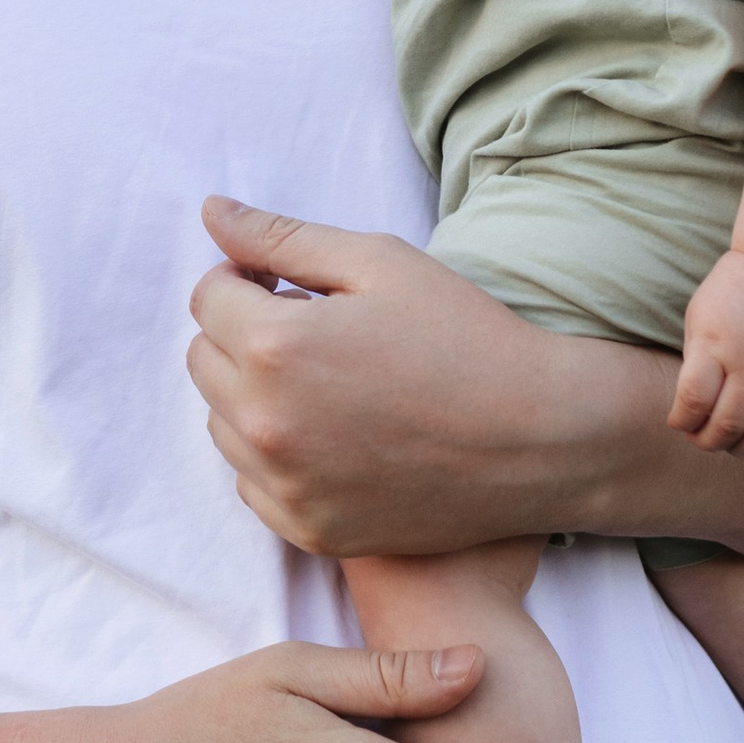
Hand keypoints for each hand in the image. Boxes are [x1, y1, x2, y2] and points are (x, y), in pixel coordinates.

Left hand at [188, 197, 638, 557]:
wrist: (539, 440)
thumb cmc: (465, 338)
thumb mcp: (380, 262)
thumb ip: (282, 237)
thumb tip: (211, 212)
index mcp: (275, 346)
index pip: (209, 296)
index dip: (248, 278)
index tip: (294, 285)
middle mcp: (265, 423)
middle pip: (204, 360)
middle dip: (244, 334)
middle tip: (317, 329)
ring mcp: (285, 486)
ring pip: (222, 424)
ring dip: (254, 395)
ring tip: (330, 383)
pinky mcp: (309, 530)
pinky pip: (252, 483)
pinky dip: (277, 457)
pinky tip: (336, 435)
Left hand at [668, 250, 743, 453]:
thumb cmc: (731, 293)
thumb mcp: (699, 319)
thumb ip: (696, 364)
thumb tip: (693, 412)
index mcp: (715, 344)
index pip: (694, 400)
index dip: (681, 421)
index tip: (679, 421)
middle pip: (729, 423)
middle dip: (709, 441)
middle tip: (703, 436)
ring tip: (734, 441)